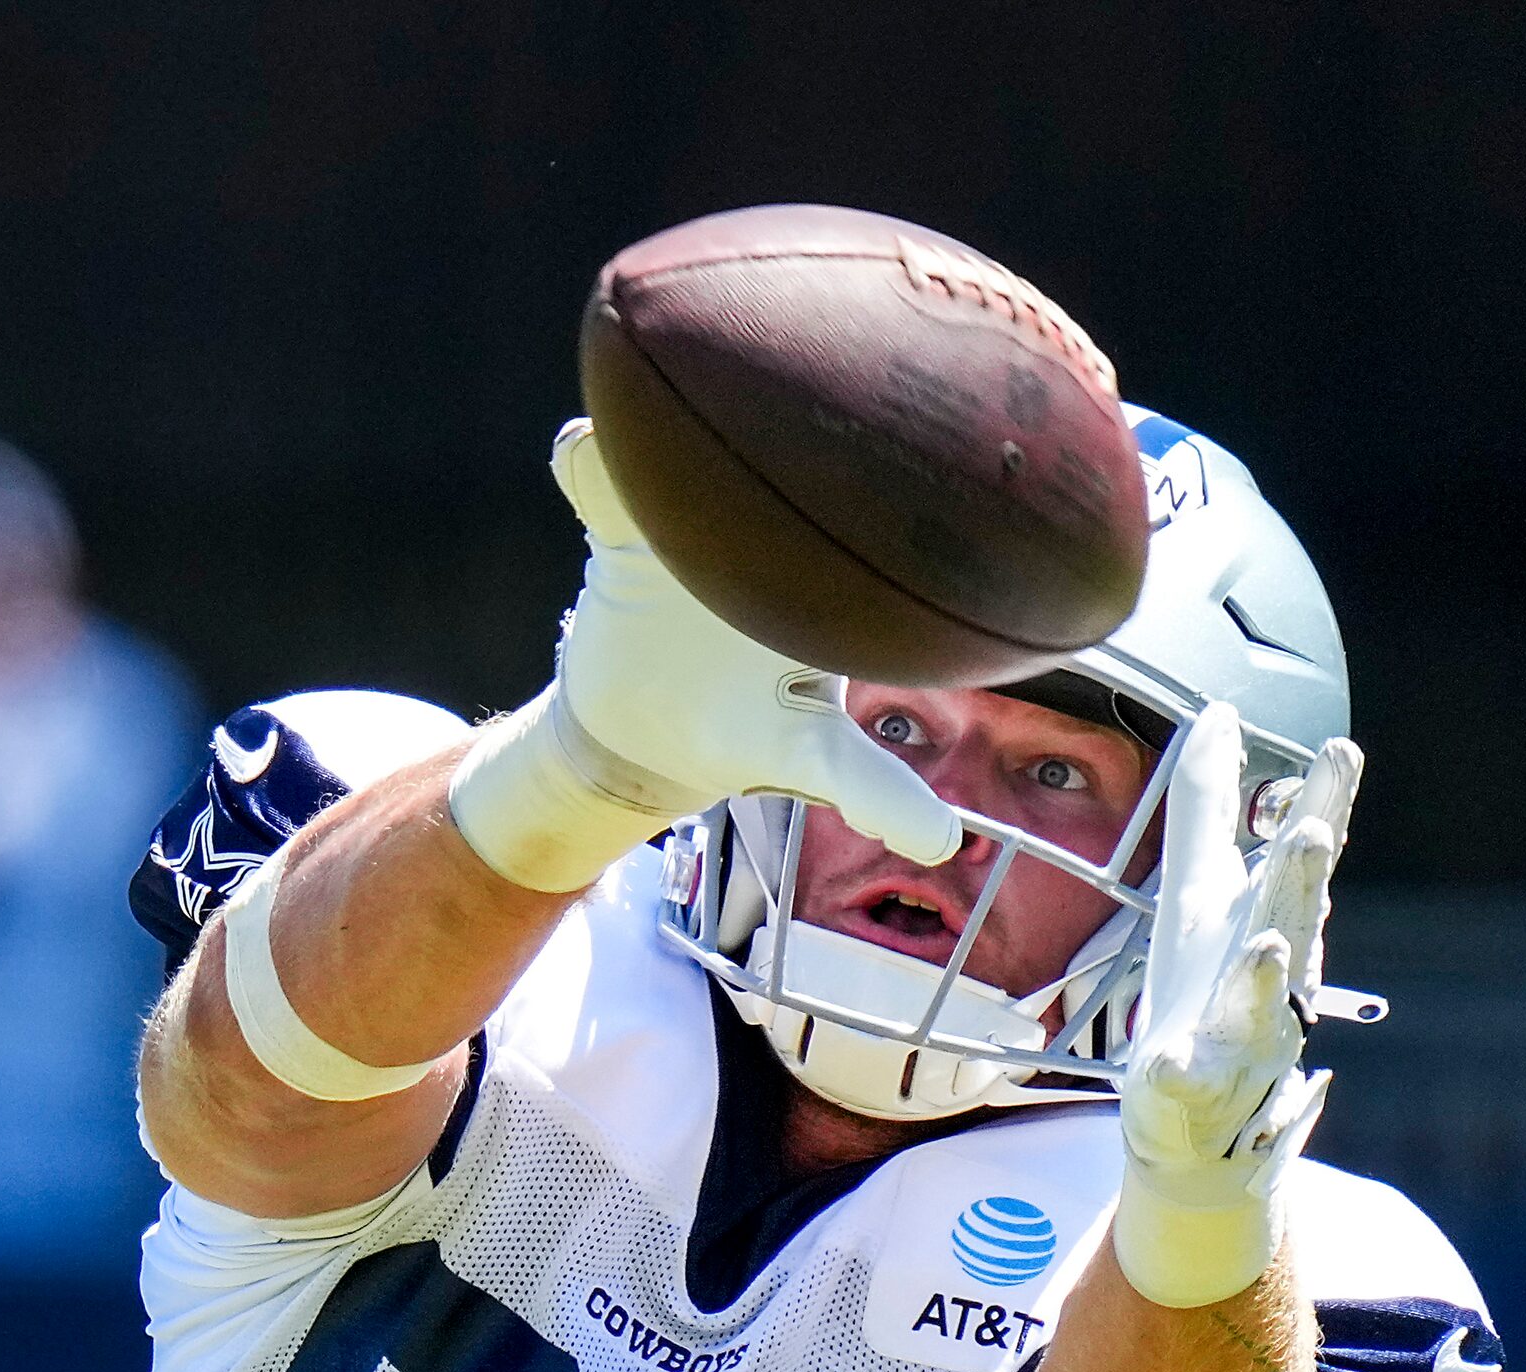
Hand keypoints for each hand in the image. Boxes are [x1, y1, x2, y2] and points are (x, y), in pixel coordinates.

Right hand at [545, 420, 958, 865]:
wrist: (639, 732)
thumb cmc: (740, 732)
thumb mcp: (805, 755)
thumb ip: (868, 785)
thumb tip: (943, 844)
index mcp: (823, 562)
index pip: (862, 496)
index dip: (885, 461)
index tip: (906, 448)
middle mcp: (762, 519)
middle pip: (776, 437)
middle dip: (785, 401)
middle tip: (796, 373)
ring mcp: (686, 508)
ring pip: (681, 443)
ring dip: (672, 428)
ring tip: (666, 420)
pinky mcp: (618, 520)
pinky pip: (598, 480)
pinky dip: (587, 465)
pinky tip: (582, 453)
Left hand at [1112, 703, 1360, 1303]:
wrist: (1198, 1121)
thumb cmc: (1207, 987)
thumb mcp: (1200, 887)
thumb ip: (1209, 801)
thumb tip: (1221, 711)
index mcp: (1266, 918)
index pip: (1299, 859)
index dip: (1322, 806)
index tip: (1340, 752)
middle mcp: (1268, 974)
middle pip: (1289, 918)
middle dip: (1300, 879)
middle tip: (1314, 831)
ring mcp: (1237, 1036)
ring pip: (1258, 1003)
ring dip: (1263, 972)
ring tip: (1267, 939)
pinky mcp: (1191, 1088)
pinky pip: (1191, 1078)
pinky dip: (1186, 1066)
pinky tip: (1175, 1057)